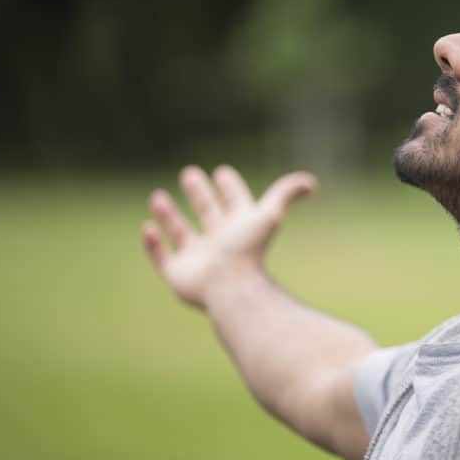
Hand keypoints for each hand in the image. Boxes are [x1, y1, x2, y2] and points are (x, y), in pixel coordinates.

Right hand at [141, 165, 317, 309]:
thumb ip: (287, 193)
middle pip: (208, 212)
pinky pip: (162, 258)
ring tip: (157, 196)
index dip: (230, 187)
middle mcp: (220, 241)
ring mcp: (198, 258)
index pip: (235, 202)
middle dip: (199, 194)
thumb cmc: (249, 250)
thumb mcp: (269, 214)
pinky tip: (147, 227)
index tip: (222, 172)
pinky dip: (153, 244)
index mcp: (239, 227)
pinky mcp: (179, 274)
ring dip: (169, 215)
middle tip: (190, 173)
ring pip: (182, 233)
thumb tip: (312, 183)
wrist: (231, 287)